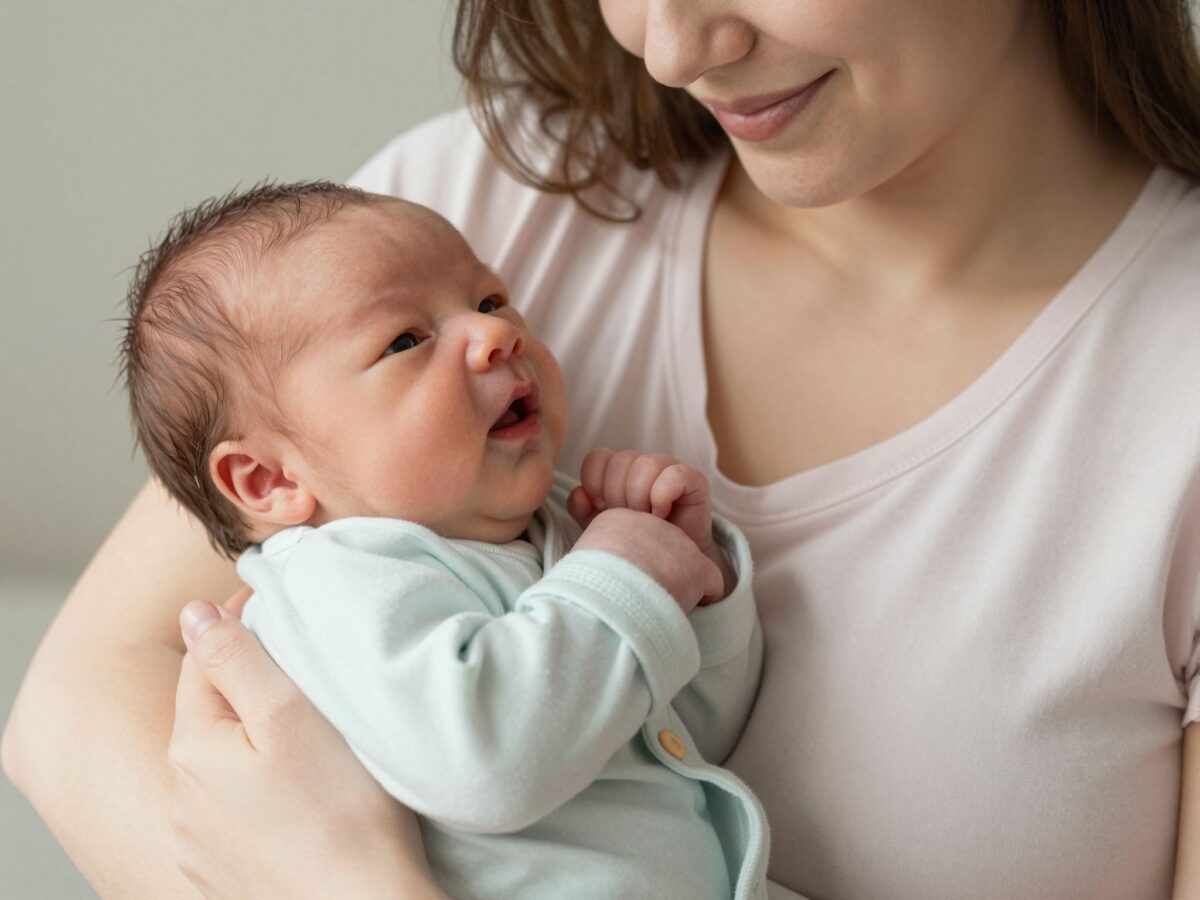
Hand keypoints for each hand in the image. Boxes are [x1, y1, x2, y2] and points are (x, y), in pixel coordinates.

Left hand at [169, 589, 445, 899]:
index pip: (204, 659)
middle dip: (247, 681)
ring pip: (222, 763)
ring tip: (307, 728)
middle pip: (210, 712)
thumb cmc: (339, 812)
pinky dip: (259, 788)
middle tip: (302, 660)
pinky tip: (298, 792)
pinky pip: (234, 810)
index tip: (280, 601)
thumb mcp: (290, 715)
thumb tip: (194, 614)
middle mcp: (182, 798)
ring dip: (252, 738)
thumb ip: (238, 659)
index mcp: (194, 748)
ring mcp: (199, 842)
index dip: (240, 621)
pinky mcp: (225, 873)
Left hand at [568, 449, 734, 597]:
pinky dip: (662, 498)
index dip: (594, 483)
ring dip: (640, 498)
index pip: (597, 457)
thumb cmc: (638, 543)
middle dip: (618, 496)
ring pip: (645, 464)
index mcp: (620, 470)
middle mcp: (644, 463)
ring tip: (645, 521)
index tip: (601, 508)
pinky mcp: (694, 479)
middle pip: (620, 461)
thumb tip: (579, 494)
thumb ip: (585, 511)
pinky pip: (674, 475)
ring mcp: (670, 468)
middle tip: (628, 520)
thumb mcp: (605, 528)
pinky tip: (662, 518)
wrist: (673, 565)